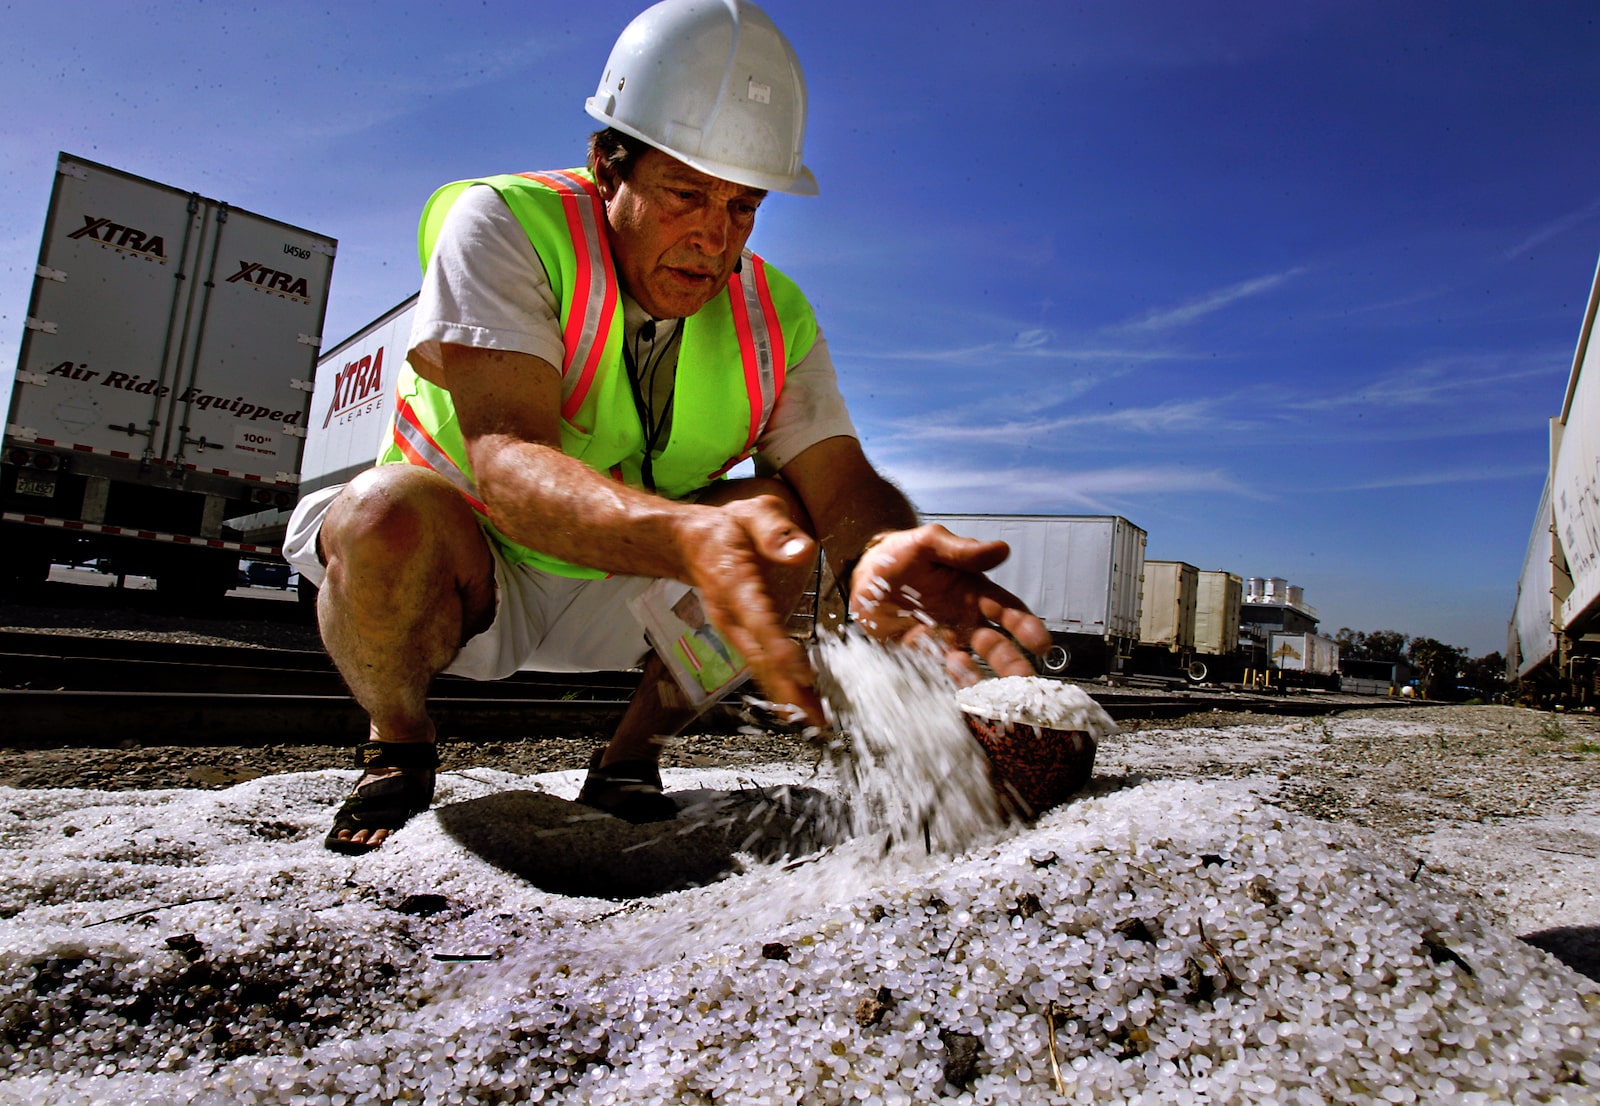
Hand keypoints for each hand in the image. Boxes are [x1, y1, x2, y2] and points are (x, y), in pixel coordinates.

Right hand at [676, 495, 825, 723]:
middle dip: (788, 689)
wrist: (690, 545)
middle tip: (817, 717)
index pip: (759, 621)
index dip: (780, 648)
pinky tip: (804, 705)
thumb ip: (776, 531)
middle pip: (760, 658)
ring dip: (787, 696)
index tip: (803, 672)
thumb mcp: (752, 514)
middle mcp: (732, 616)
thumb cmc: (727, 529)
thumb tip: (801, 552)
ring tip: (816, 721)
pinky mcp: (742, 638)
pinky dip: (782, 687)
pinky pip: (762, 666)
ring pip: (761, 669)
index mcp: (735, 585)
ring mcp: (734, 631)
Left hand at [848, 524, 1051, 683]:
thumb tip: (1002, 549)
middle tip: (1024, 682)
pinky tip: (947, 682)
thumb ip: (963, 550)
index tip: (1040, 643)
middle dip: (1012, 665)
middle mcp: (965, 621)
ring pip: (968, 665)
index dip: (1027, 628)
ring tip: (981, 688)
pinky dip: (942, 678)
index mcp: (977, 594)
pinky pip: (933, 669)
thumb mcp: (931, 543)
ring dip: (977, 677)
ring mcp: (942, 640)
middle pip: (996, 647)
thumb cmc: (903, 554)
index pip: (1010, 613)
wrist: (863, 571)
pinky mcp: (916, 653)